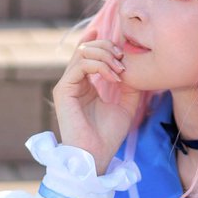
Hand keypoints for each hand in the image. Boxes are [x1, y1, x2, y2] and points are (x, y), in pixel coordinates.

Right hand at [52, 30, 141, 174]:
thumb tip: (134, 65)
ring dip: (106, 56)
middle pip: (86, 48)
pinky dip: (100, 66)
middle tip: (123, 59)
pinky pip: (80, 65)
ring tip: (121, 70)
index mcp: (84, 85)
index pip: (88, 53)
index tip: (123, 46)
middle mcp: (73, 83)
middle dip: (108, 47)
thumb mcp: (126, 105)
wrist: (96, 156)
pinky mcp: (62, 90)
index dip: (103, 42)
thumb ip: (129, 84)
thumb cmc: (109, 136)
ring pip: (82, 52)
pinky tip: (114, 77)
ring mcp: (66, 85)